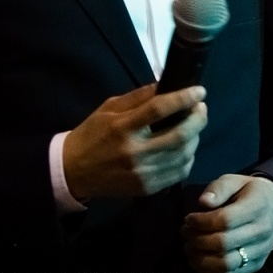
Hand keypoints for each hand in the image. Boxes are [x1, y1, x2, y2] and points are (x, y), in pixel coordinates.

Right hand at [63, 84, 207, 200]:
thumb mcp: (109, 108)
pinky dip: (188, 157)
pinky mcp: (146, 188)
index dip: (184, 98)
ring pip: (184, 154)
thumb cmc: (92, 134)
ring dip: (196, 137)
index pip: (160, 109)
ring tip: (193, 126)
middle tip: (201, 108)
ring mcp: (142, 173)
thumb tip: (168, 84)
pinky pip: (179, 172)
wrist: (72, 172)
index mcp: (122, 127)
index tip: (199, 91)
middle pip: (179, 135)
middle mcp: (134, 151)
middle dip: (198, 118)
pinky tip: (184, 148)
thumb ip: (139, 97)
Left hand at [181, 174, 272, 272]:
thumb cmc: (250, 192)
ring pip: (225, 264)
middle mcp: (262, 231)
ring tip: (189, 247)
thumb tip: (203, 202)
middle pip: (222, 243)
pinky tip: (197, 260)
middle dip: (196, 239)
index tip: (189, 218)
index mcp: (258, 206)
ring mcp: (261, 251)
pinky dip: (207, 272)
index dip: (201, 222)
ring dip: (199, 258)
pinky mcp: (256, 265)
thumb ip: (219, 188)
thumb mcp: (235, 181)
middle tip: (185, 232)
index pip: (225, 220)